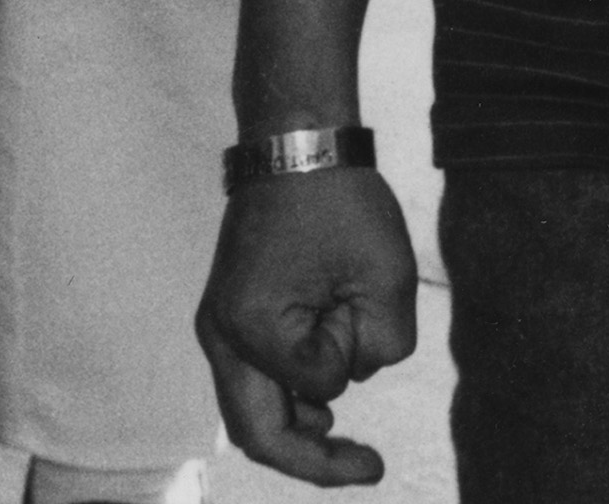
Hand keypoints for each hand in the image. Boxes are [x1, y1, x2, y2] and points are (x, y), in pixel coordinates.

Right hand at [199, 168, 419, 488]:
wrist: (296, 139)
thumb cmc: (343, 200)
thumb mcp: (387, 273)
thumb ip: (381, 344)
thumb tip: (347, 381)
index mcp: (253, 324)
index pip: (310, 390)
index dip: (350, 376)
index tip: (372, 391)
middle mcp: (223, 334)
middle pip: (257, 432)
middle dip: (311, 460)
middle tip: (367, 470)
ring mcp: (221, 326)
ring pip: (253, 410)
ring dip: (301, 420)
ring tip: (341, 430)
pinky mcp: (233, 315)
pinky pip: (256, 378)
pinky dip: (290, 394)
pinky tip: (322, 398)